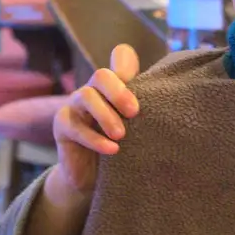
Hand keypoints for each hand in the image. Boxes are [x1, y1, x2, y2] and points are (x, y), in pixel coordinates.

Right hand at [48, 44, 139, 208]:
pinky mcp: (62, 125)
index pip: (120, 56)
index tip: (140, 83)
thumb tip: (173, 103)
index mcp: (115, 86)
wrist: (92, 178)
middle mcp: (94, 90)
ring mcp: (75, 105)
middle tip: (134, 113)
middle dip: (118, 92)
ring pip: (86, 95)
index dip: (127, 61)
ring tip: (121, 135)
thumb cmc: (121, 149)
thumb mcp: (137, 130)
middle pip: (102, 75)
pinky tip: (112, 150)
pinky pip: (75, 126)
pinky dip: (95, 139)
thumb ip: (148, 113)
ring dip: (105, 115)